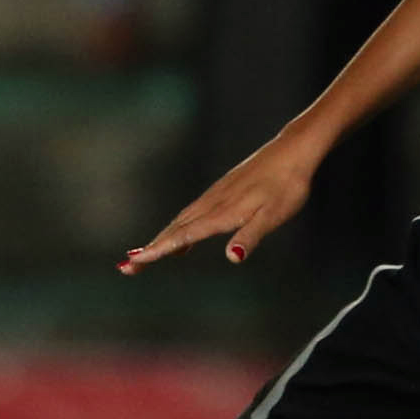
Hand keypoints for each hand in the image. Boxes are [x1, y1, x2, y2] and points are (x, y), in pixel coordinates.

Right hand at [125, 129, 323, 270]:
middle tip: (125, 267)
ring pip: (180, 221)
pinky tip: (181, 239)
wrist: (294, 152)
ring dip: (160, 239)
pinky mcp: (222, 191)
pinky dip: (178, 229)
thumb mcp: (274, 215)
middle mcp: (213, 204)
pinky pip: (192, 214)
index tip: (133, 262)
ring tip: (142, 256)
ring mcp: (216, 196)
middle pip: (174, 230)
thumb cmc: (288, 186)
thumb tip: (232, 257)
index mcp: (222, 213)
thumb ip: (251, 236)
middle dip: (149, 249)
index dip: (158, 250)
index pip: (182, 236)